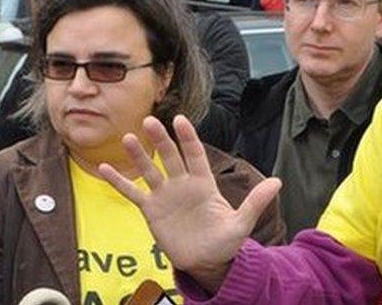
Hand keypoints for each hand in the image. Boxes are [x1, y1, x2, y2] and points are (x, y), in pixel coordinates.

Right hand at [99, 115, 280, 293]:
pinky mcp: (150, 210)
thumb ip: (255, 202)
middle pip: (169, 157)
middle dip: (160, 140)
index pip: (194, 154)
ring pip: (149, 170)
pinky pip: (132, 192)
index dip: (188, 137)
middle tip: (150, 121)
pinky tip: (103, 168)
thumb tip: (278, 182)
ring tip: (127, 139)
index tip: (180, 120)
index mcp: (203, 183)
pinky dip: (119, 181)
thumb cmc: (225, 241)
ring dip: (138, 156)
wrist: (205, 262)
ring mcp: (164, 195)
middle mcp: (181, 183)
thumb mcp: (241, 224)